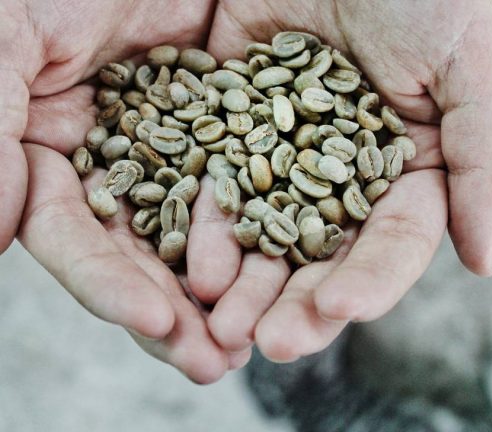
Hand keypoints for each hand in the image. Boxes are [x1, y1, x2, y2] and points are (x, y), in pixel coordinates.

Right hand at [5, 0, 251, 382]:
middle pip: (142, 255)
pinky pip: (249, 191)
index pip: (75, 237)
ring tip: (252, 341)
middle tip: (213, 362)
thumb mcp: (12, 39)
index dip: (108, 282)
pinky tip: (286, 275)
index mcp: (55, 156)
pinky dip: (264, 234)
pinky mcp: (228, 134)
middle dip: (175, 312)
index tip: (155, 319)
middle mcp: (116, 168)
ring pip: (197, 237)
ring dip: (225, 292)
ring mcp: (175, 155)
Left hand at [202, 0, 491, 361]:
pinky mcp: (236, 128)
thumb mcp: (469, 64)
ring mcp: (287, 157)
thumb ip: (484, 161)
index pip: (394, 243)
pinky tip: (192, 261)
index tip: (343, 308)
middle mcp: (347, 177)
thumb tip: (485, 262)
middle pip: (325, 255)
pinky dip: (206, 224)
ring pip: (267, 234)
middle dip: (300, 302)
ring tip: (222, 321)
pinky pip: (218, 184)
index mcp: (408, 172)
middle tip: (274, 344)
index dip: (372, 280)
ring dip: (246, 283)